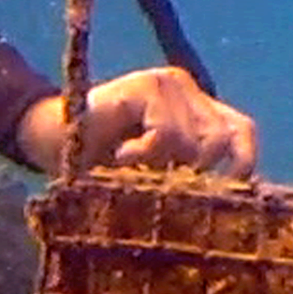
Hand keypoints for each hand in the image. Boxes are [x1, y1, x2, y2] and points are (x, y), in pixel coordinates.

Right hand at [13, 65, 257, 177]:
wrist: (49, 137)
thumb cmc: (98, 163)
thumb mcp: (150, 174)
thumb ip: (181, 178)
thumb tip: (222, 210)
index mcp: (197, 111)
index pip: (241, 132)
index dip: (243, 162)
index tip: (232, 194)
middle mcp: (189, 92)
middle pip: (220, 139)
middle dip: (194, 173)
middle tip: (156, 186)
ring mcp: (170, 83)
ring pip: (192, 140)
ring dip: (160, 166)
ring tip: (129, 168)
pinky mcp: (145, 85)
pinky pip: (164, 131)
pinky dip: (143, 154)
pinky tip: (120, 157)